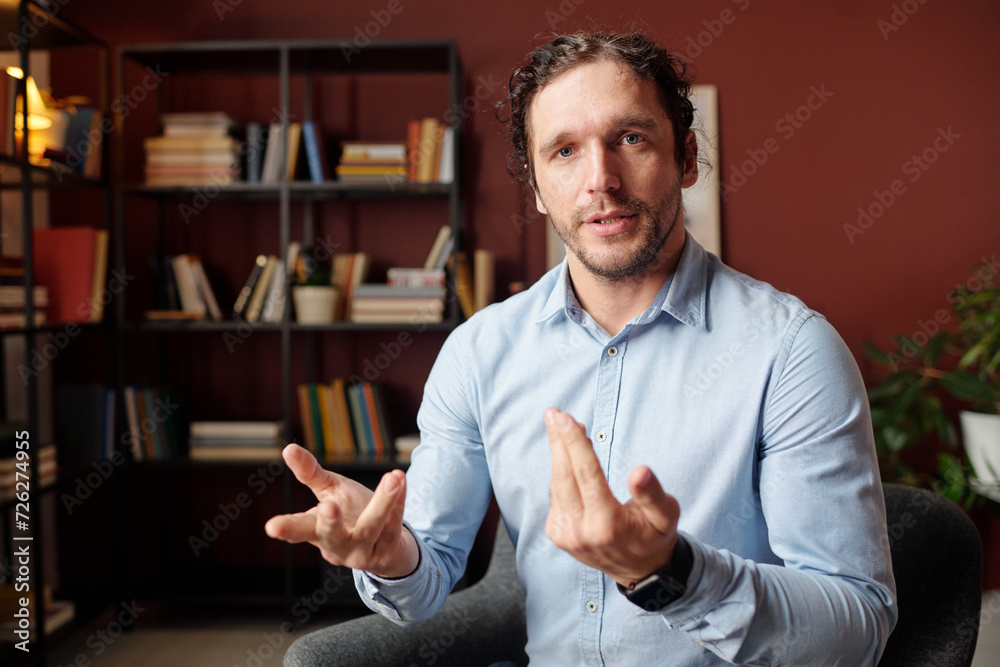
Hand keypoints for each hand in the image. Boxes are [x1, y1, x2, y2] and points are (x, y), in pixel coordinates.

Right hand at [264, 444, 418, 577]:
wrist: (385, 545)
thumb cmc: (351, 514)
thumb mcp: (329, 492)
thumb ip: (310, 474)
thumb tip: (288, 448)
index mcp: (318, 532)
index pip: (300, 529)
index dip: (286, 529)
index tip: (271, 527)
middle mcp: (339, 546)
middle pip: (332, 537)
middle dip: (329, 524)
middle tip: (329, 507)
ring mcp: (364, 550)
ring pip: (371, 527)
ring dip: (382, 504)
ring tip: (391, 479)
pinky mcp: (389, 548)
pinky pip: (394, 524)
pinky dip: (399, 502)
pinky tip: (400, 480)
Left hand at [544, 408, 680, 586]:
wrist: (640, 571)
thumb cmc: (655, 536)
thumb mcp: (665, 515)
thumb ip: (652, 493)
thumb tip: (640, 471)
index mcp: (607, 524)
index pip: (586, 474)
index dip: (573, 442)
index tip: (564, 417)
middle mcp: (580, 531)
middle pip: (564, 475)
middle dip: (559, 440)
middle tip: (554, 413)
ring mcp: (565, 535)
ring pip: (556, 483)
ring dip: (558, 453)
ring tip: (563, 426)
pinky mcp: (557, 535)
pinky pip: (556, 495)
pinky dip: (561, 472)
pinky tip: (568, 456)